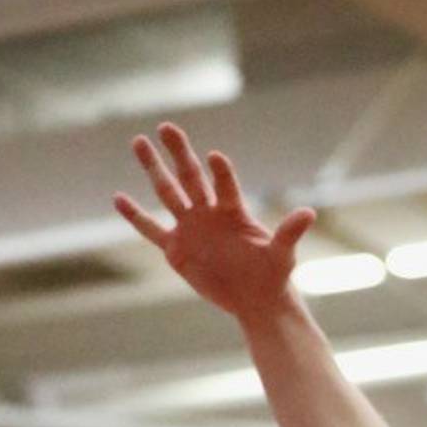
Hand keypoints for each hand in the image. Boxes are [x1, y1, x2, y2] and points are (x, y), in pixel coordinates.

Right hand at [115, 122, 314, 321]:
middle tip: (166, 126)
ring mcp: (190, 228)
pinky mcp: (176, 249)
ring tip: (139, 142)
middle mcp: (208, 212)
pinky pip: (151, 230)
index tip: (215, 157)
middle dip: (178, 152)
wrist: (256, 300)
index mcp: (232, 210)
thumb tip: (308, 214)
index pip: (224, 183)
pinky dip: (135, 216)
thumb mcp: (282, 255)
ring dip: (153, 169)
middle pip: (189, 176)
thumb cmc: (272, 275)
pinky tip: (118, 198)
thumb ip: (289, 233)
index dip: (220, 171)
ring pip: (167, 192)